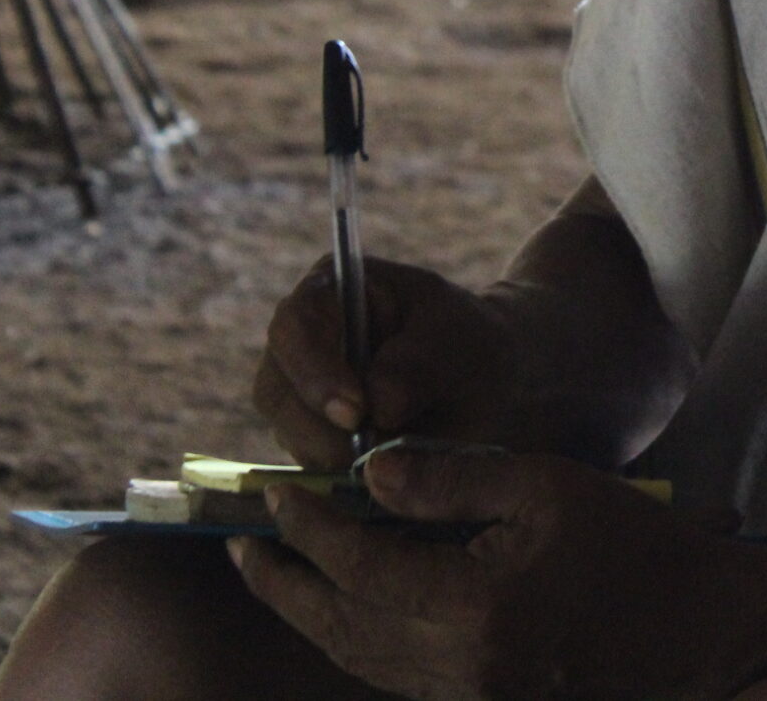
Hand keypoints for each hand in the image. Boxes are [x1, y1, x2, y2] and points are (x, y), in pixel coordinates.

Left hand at [231, 445, 766, 700]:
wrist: (704, 631)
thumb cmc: (635, 546)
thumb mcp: (545, 485)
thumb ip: (452, 477)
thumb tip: (368, 474)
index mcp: (471, 605)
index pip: (357, 564)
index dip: (309, 526)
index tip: (278, 490)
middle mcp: (458, 665)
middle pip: (339, 625)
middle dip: (283, 582)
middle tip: (241, 544)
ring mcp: (470, 695)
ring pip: (359, 660)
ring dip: (311, 614)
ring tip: (276, 574)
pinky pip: (394, 676)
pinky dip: (355, 640)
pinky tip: (347, 609)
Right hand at [255, 257, 525, 467]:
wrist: (490, 390)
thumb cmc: (469, 348)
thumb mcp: (458, 343)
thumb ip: (417, 367)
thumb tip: (377, 406)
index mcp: (332, 292)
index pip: (296, 326)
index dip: (315, 370)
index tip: (356, 413)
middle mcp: (302, 343)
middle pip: (276, 388)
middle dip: (322, 428)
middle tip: (373, 452)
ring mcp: (299, 394)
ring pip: (289, 435)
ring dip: (336, 456)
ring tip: (394, 454)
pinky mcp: (310, 440)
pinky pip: (308, 466)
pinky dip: (344, 475)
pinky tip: (386, 469)